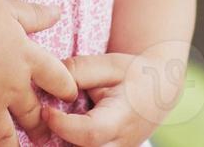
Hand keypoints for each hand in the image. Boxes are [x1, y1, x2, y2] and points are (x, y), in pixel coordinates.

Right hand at [0, 0, 79, 146]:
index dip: (67, 88)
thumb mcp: (5, 9)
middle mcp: (12, 87)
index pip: (57, 77)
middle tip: (44, 135)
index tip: (71, 96)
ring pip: (7, 135)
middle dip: (40, 126)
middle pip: (33, 112)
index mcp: (26, 58)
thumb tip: (58, 12)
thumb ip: (33, 14)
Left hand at [43, 52, 184, 146]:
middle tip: (44, 118)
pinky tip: (62, 126)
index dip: (63, 125)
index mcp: (121, 120)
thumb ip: (78, 70)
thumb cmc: (133, 74)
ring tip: (53, 121)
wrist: (159, 89)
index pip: (89, 133)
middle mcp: (119, 144)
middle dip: (58, 139)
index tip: (45, 109)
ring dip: (63, 141)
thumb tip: (48, 80)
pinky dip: (70, 142)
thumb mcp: (109, 64)